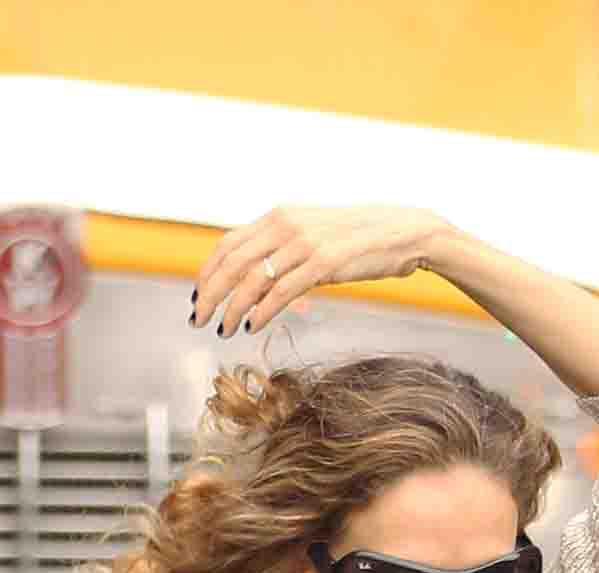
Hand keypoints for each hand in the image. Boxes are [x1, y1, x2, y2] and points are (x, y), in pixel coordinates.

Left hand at [191, 205, 445, 341]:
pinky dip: (261, 312)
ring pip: (252, 280)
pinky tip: (251, 327)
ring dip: (232, 309)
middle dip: (210, 295)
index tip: (197, 297)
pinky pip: (281, 292)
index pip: (228, 244)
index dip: (207, 273)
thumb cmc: (355, 240)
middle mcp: (286, 224)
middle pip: (232, 263)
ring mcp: (304, 242)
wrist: (401, 232)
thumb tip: (253, 277)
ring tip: (224, 331)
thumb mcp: (311, 235)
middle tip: (198, 321)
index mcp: (279, 215)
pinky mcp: (323, 262)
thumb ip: (281, 249)